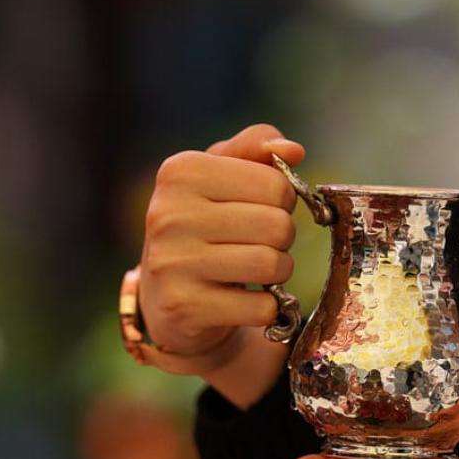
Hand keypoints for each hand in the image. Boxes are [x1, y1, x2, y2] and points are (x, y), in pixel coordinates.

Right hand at [139, 123, 304, 406]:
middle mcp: (169, 214)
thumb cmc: (204, 227)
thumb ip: (256, 150)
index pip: (276, 185)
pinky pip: (261, 307)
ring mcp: (172, 263)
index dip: (281, 202)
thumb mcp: (222, 177)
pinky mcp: (184, 308)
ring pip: (271, 265)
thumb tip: (293, 150)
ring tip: (256, 272)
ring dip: (277, 272)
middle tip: (257, 245)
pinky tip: (244, 301)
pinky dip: (266, 307)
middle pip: (277, 226)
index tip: (257, 211)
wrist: (165, 297)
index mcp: (181, 172)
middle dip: (281, 240)